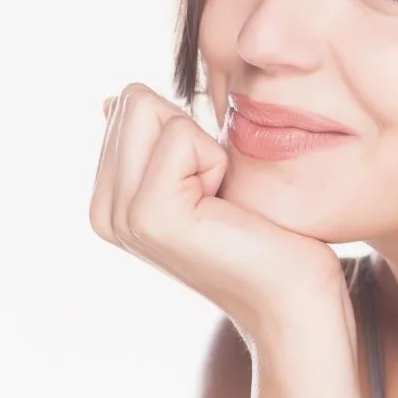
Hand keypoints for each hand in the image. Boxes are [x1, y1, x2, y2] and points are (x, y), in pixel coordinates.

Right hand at [88, 83, 347, 348]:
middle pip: (134, 102)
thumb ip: (151, 140)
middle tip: (215, 195)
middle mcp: (103, 212)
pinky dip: (215, 161)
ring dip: (203, 148)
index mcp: (107, 200)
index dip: (185, 129)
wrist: (294, 296)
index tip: (206, 186)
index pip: (129, 103)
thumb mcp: (199, 174)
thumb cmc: (263, 232)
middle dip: (189, 134)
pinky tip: (223, 210)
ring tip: (218, 203)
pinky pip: (178, 136)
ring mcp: (120, 217)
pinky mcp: (149, 215)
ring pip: (152, 111)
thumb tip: (109, 101)